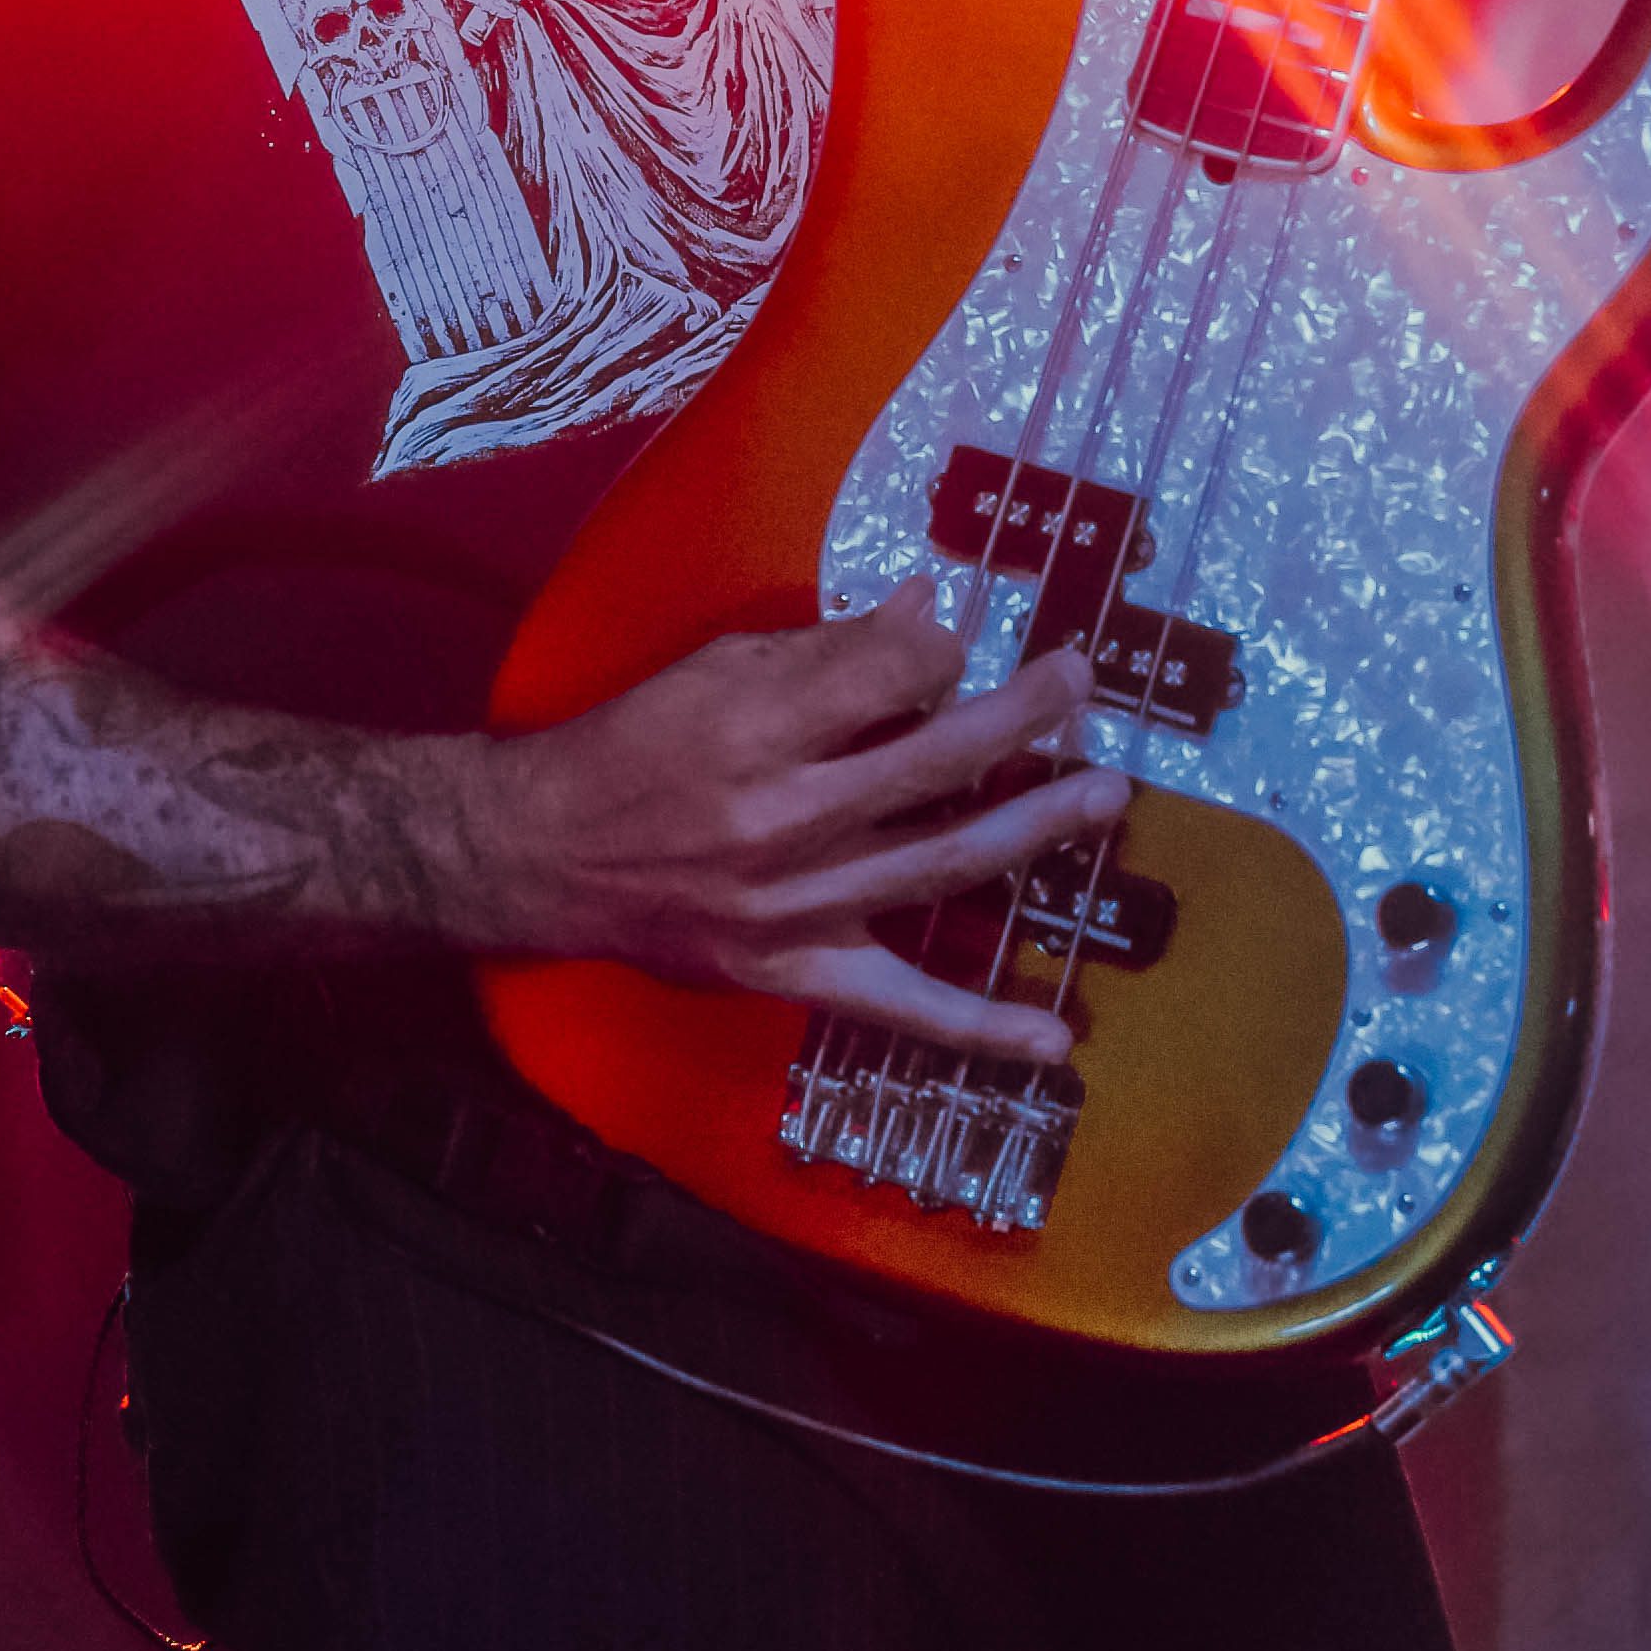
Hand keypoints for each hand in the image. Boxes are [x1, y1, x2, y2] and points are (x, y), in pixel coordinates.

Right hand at [462, 583, 1129, 1066]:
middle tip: (1084, 685)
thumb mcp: (714, 667)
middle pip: (938, 760)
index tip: (952, 645)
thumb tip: (930, 611)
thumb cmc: (633, 746)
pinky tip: (1053, 1039)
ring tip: (1106, 793)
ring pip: (944, 863)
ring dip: (1036, 827)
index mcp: (758, 721)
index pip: (894, 674)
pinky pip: (901, 1005)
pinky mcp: (795, 970)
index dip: (940, 651)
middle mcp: (785, 813)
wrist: (545, 856)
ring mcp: (798, 902)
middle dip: (1025, 716)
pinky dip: (980, 1028)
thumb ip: (828, 648)